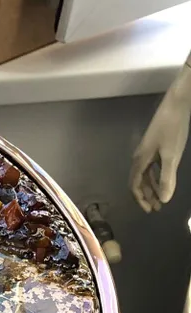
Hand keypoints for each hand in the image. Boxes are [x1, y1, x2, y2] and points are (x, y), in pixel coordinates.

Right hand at [131, 65, 190, 211]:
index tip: (150, 210)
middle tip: (157, 207)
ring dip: (152, 186)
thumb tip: (164, 200)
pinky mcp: (155, 144)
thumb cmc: (172, 129)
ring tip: (161, 196)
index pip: (134, 185)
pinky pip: (152, 165)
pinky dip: (156, 175)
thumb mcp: (172, 156)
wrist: (177, 102)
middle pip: (139, 181)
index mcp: (140, 160)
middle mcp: (140, 156)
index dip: (141, 199)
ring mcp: (147, 149)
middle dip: (147, 195)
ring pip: (146, 173)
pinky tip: (165, 178)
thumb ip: (167, 178)